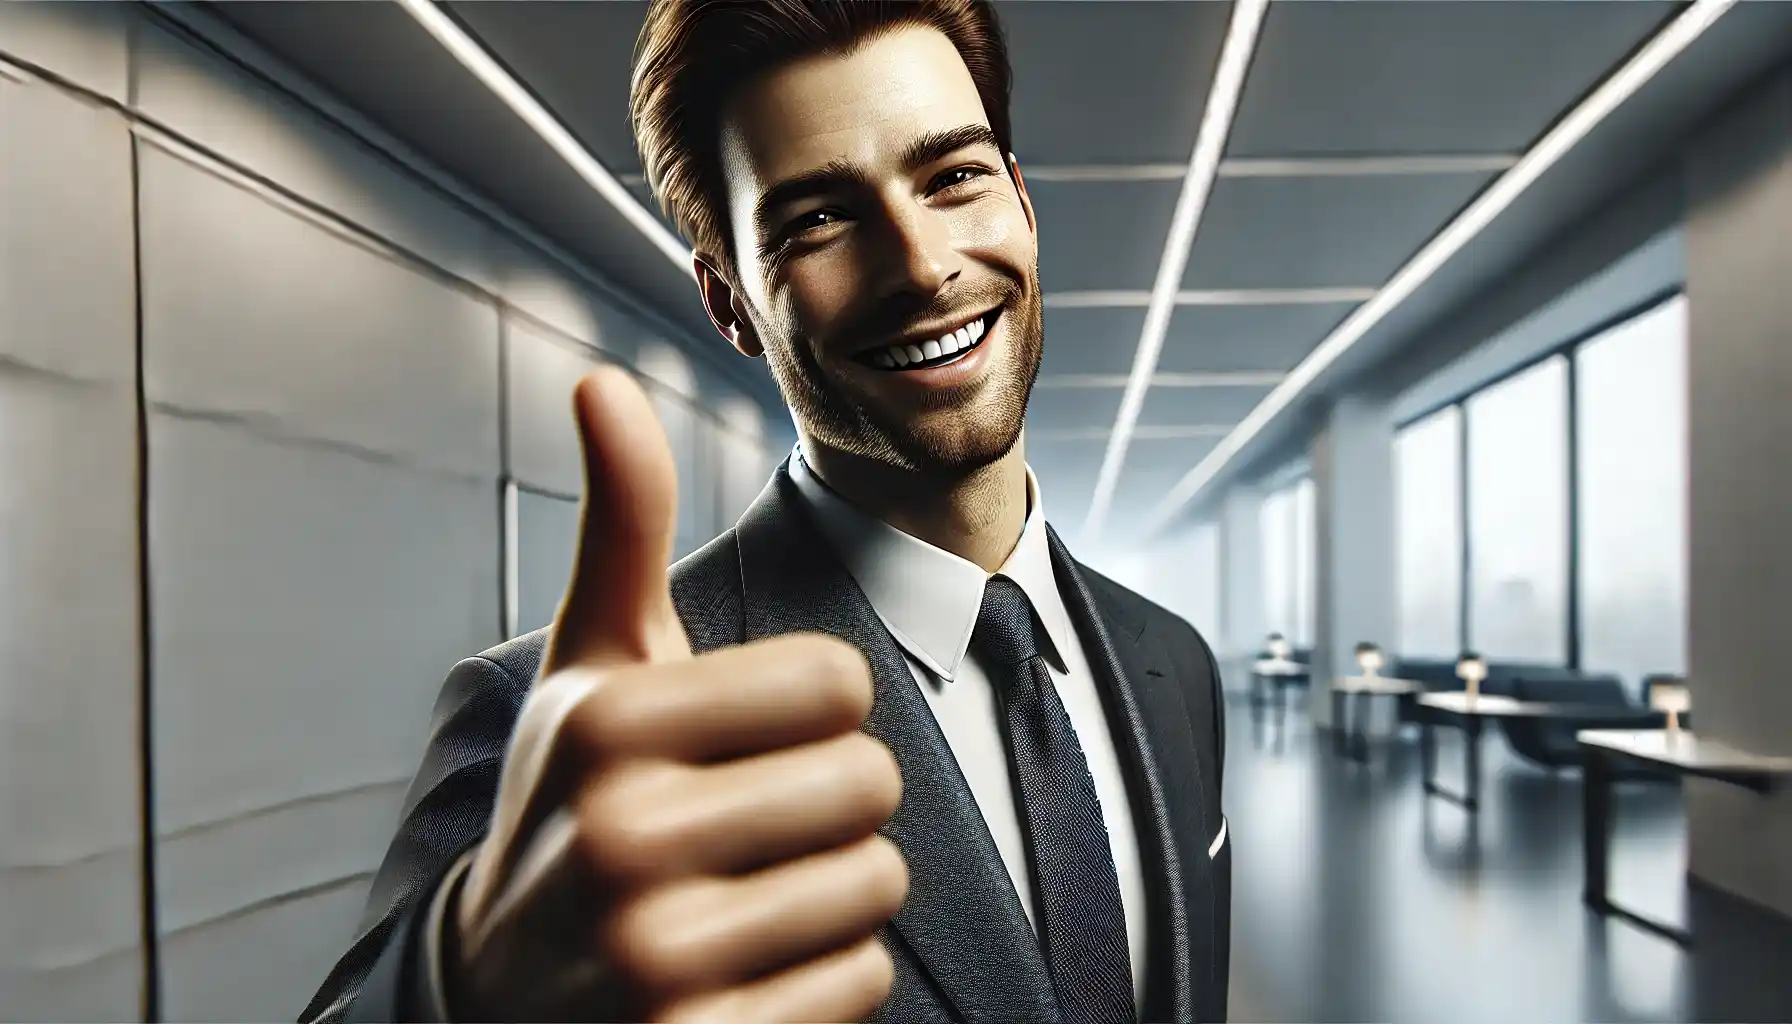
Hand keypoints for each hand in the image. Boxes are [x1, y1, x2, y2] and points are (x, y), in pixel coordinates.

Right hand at [449, 368, 906, 1022]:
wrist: (498, 994)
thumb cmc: (573, 800)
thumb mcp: (590, 666)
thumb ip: (619, 525)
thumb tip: (599, 381)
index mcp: (607, 721)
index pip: (841, 683)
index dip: (815, 709)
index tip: (749, 735)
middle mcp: (621, 839)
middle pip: (873, 786)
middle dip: (836, 802)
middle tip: (759, 822)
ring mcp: (656, 959)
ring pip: (877, 890)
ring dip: (835, 890)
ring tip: (748, 893)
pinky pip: (861, 983)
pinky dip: (826, 976)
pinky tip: (747, 968)